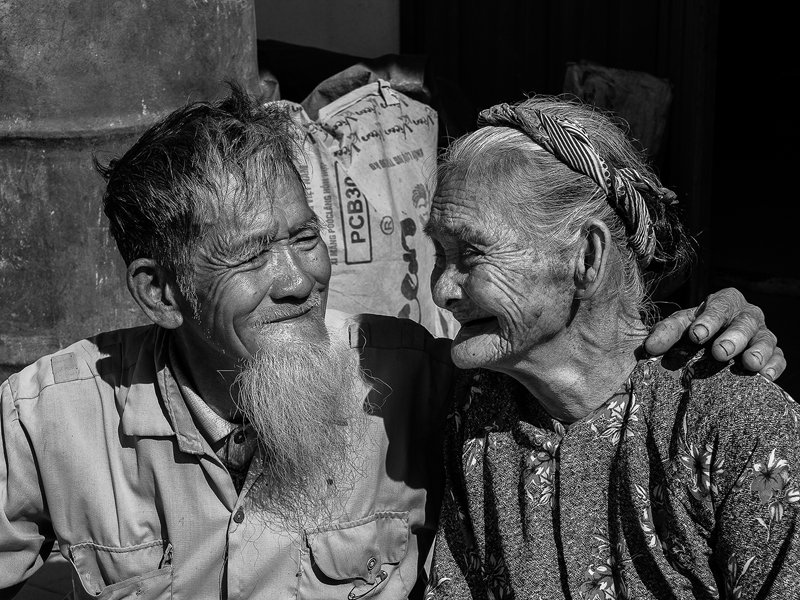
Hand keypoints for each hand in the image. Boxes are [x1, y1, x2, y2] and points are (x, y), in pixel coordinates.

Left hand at [644, 288, 784, 379]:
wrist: (713, 344)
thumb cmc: (696, 331)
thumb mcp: (681, 327)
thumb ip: (665, 333)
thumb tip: (649, 347)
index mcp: (723, 302)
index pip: (718, 306)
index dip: (708, 320)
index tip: (696, 335)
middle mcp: (746, 315)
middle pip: (744, 322)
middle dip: (733, 337)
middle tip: (719, 352)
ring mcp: (762, 334)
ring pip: (766, 339)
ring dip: (758, 351)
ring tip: (749, 364)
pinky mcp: (772, 354)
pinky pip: (779, 358)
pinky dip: (774, 365)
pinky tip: (766, 376)